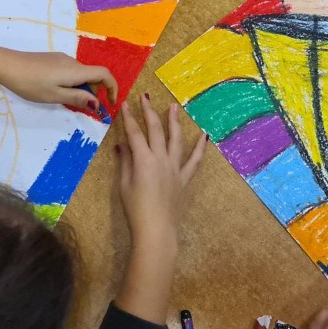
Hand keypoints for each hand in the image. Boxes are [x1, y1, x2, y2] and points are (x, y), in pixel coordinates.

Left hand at [0, 36, 117, 110]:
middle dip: (94, 93)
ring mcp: (62, 59)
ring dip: (82, 89)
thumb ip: (78, 99)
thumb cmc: (31, 84)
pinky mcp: (53, 60)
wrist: (7, 65)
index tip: (111, 104)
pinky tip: (56, 91)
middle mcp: (73, 62)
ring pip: (81, 75)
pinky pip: (71, 72)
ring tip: (65, 101)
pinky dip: (72, 83)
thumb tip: (97, 104)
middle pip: (93, 76)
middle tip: (83, 108)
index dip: (113, 88)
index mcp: (76, 71)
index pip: (104, 74)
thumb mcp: (55, 96)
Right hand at [113, 96, 206, 323]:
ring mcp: (175, 167)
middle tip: (146, 97)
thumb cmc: (135, 209)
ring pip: (176, 139)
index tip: (126, 104)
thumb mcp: (124, 185)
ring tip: (174, 106)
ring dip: (174, 121)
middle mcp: (161, 159)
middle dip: (149, 112)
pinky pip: (195, 161)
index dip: (129, 118)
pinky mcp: (185, 178)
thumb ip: (125, 163)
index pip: (134, 133)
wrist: (156, 230)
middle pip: (155, 130)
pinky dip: (200, 148)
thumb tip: (123, 146)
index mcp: (143, 160)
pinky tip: (204, 135)